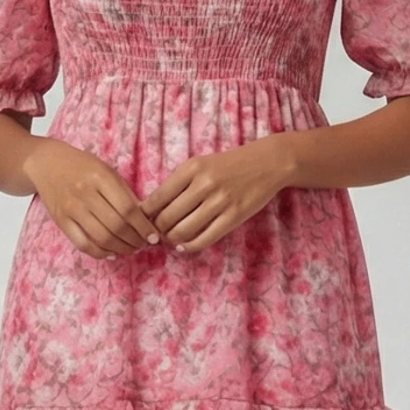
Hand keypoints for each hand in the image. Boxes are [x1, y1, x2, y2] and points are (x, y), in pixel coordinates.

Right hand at [22, 137, 161, 258]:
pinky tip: (112, 253)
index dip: (143, 227)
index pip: (128, 209)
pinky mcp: (61, 221)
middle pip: (116, 226)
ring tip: (131, 249)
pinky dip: (100, 253)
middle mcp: (85, 193)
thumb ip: (125, 193)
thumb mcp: (107, 170)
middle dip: (135, 241)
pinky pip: (83, 244)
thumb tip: (146, 220)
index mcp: (100, 177)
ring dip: (121, 249)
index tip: (154, 237)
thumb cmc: (82, 166)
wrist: (47, 163)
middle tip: (143, 244)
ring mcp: (71, 209)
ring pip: (101, 238)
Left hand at [140, 139, 296, 253]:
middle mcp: (203, 184)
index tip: (142, 222)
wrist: (266, 163)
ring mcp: (220, 202)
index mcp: (190, 168)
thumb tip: (150, 210)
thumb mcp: (200, 165)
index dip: (145, 215)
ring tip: (170, 238)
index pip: (156, 198)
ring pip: (182, 231)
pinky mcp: (234, 217)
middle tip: (156, 233)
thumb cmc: (228, 165)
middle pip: (166, 218)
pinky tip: (184, 246)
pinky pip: (204, 239)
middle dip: (157, 230)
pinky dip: (189, 247)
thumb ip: (177, 184)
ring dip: (171, 239)